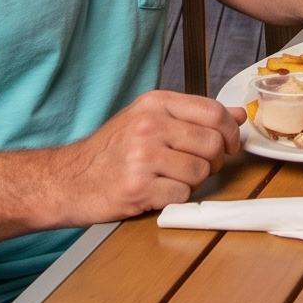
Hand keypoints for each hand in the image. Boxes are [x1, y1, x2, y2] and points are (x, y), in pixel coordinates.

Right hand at [54, 90, 242, 224]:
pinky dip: (174, 198)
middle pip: (212, 144)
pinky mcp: (138, 187)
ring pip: (200, 172)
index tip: (230, 145)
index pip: (213, 111)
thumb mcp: (148, 120)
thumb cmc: (109, 152)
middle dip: (214, 161)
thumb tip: (237, 115)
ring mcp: (143, 156)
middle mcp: (149, 126)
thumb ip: (193, 116)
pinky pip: (181, 195)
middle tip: (197, 167)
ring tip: (169, 179)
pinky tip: (155, 191)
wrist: (66, 180)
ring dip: (192, 182)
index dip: (230, 132)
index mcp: (155, 104)